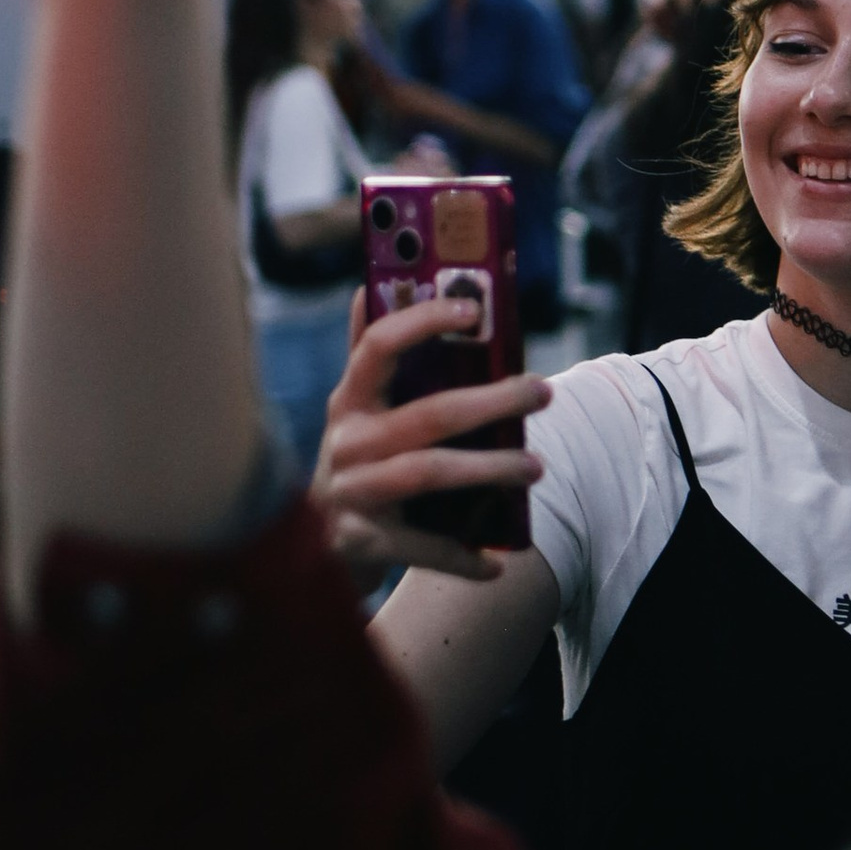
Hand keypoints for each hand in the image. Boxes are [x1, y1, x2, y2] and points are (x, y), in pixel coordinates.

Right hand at [312, 291, 550, 583]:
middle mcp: (347, 442)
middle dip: (492, 402)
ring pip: (429, 473)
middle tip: (542, 392)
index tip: (473, 309)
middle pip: (428, 414)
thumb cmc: (357, 462)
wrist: (307, 548)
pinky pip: (420, 546)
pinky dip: (461, 556)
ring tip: (535, 467)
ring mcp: (351, 492)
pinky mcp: (359, 540)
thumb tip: (368, 287)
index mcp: (349, 400)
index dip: (422, 321)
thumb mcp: (355, 410)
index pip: (378, 347)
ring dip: (489, 469)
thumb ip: (367, 356)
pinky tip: (497, 562)